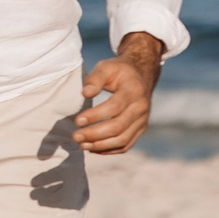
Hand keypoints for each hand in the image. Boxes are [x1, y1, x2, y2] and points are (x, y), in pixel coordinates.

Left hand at [75, 32, 164, 153]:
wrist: (141, 76)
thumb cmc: (119, 71)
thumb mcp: (107, 67)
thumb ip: (95, 79)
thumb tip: (85, 94)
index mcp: (133, 90)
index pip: (114, 107)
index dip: (95, 116)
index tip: (77, 120)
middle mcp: (141, 107)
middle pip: (118, 127)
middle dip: (95, 134)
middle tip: (75, 137)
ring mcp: (143, 120)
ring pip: (122, 140)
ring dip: (101, 145)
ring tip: (82, 145)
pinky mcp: (140, 129)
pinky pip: (125, 145)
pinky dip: (109, 150)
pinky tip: (93, 148)